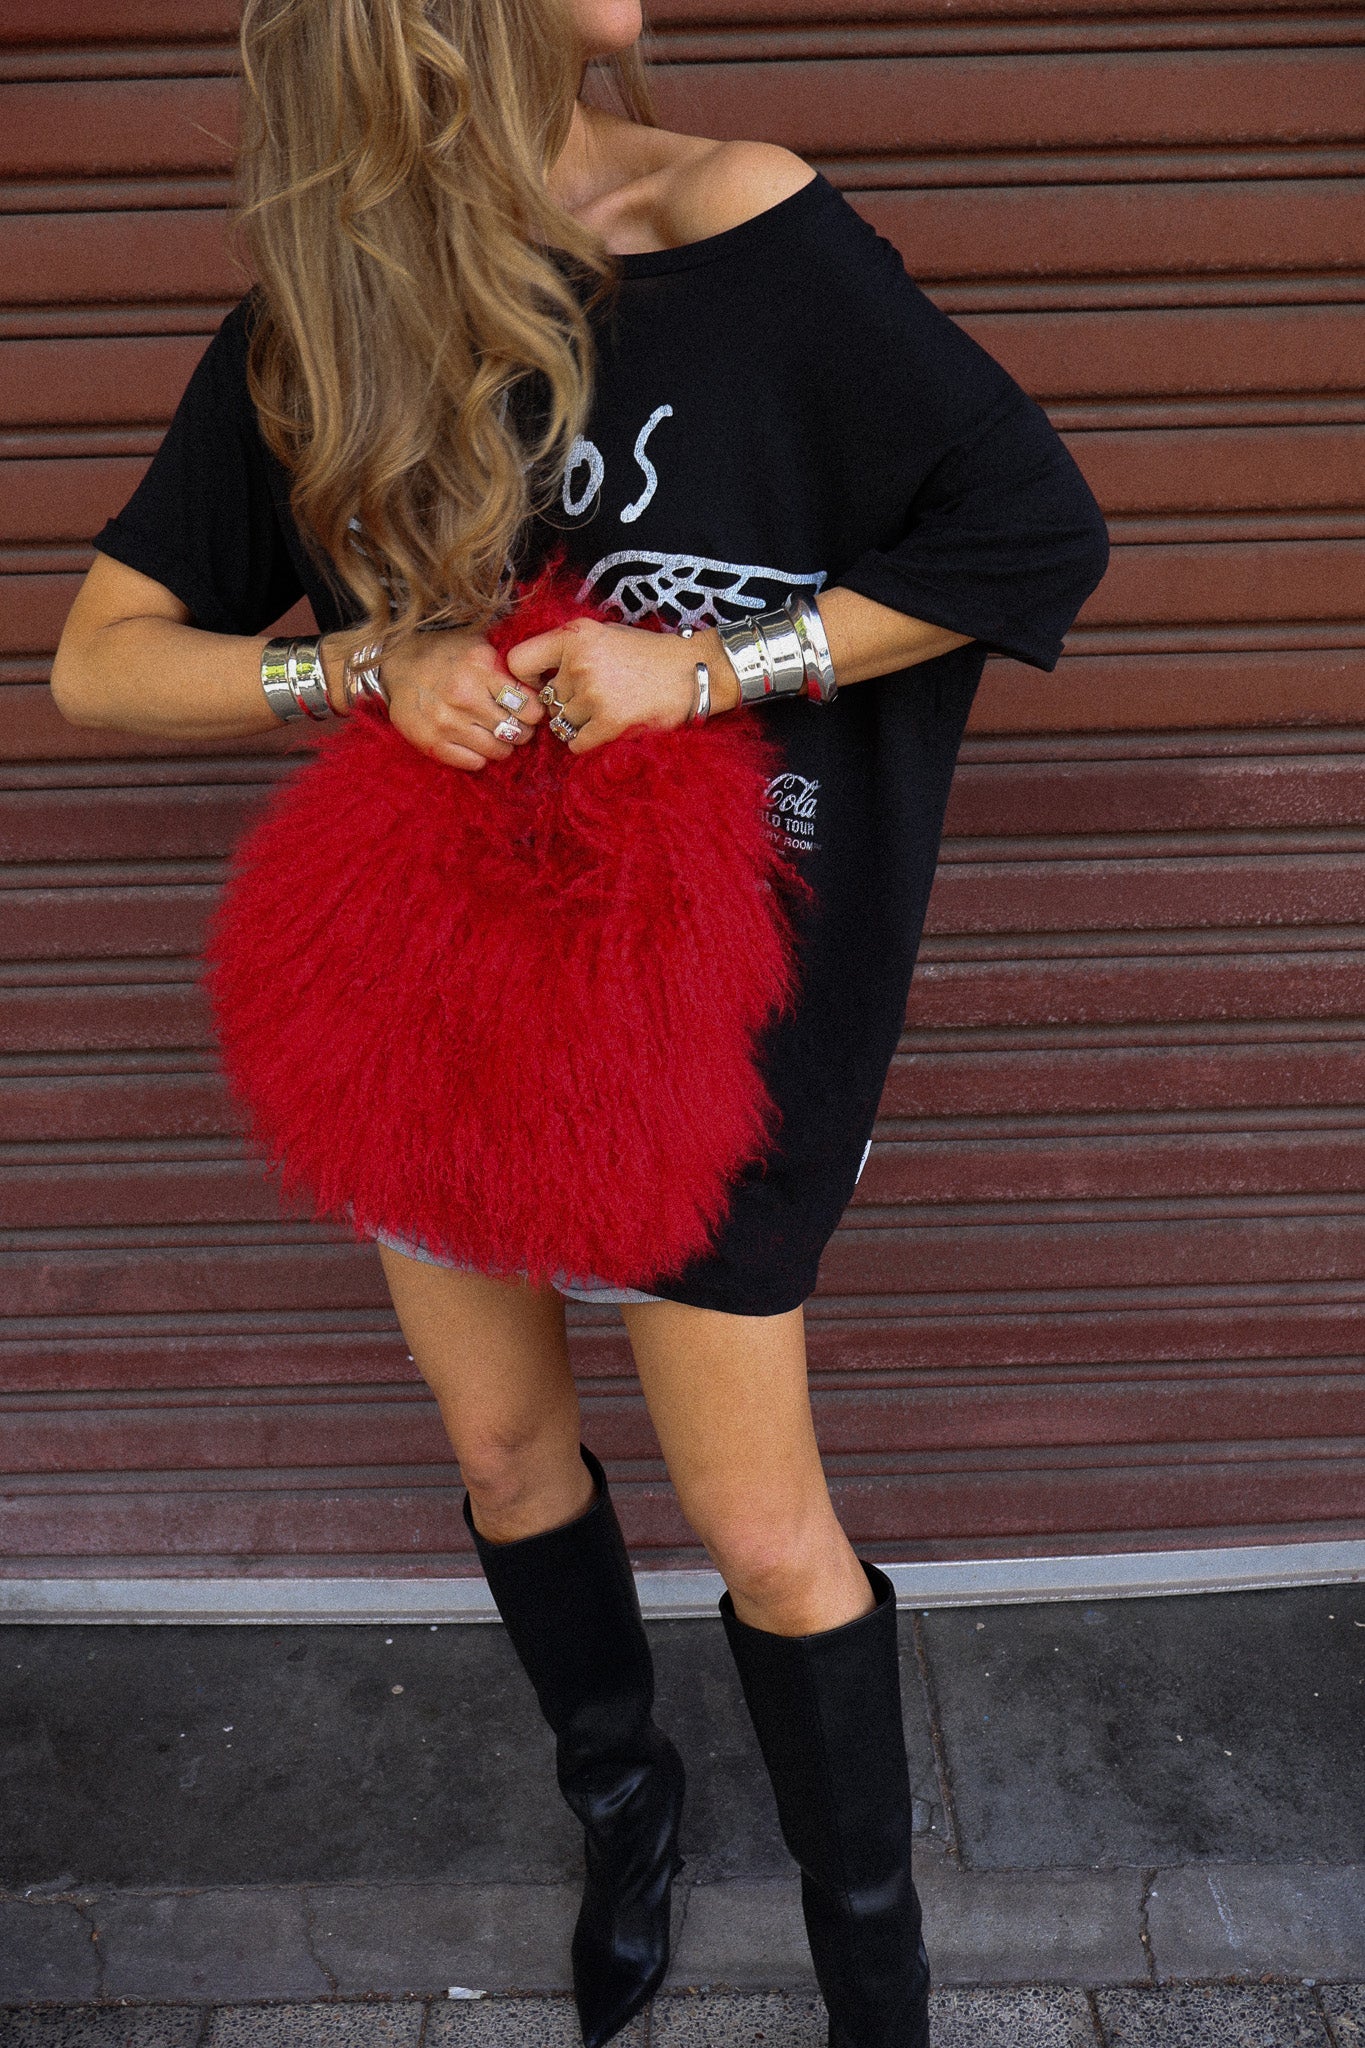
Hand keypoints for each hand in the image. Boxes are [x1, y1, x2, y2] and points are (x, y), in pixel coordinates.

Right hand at [341, 624, 547, 770]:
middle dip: (523, 731)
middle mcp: (463, 695)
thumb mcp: (477, 647)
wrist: (396, 666)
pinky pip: (474, 763)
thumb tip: (542, 686)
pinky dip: (481, 756)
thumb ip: (506, 666)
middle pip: (517, 730)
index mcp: (479, 667)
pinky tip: (476, 743)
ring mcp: (446, 722)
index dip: (535, 711)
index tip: (530, 710)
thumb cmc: (445, 655)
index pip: (527, 704)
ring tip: (498, 735)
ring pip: (499, 750)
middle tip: (517, 726)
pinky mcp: (431, 743)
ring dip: (504, 746)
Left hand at [503, 617, 735, 752]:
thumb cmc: (647, 655)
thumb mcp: (604, 635)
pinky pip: (576, 744)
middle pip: (546, 700)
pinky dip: (587, 742)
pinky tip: (607, 729)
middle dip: (564, 704)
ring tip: (603, 712)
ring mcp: (594, 693)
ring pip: (560, 724)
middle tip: (591, 700)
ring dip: (577, 724)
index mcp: (575, 636)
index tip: (542, 684)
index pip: (519, 662)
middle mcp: (580, 662)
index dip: (526, 679)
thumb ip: (568, 650)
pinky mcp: (610, 722)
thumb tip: (532, 678)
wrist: (693, 671)